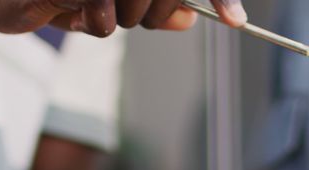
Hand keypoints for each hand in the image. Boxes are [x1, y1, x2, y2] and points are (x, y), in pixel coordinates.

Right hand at [0, 0, 246, 36]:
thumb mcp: (107, 5)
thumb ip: (151, 11)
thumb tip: (189, 18)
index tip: (237, 21)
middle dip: (152, 14)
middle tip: (115, 13)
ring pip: (139, 9)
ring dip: (117, 22)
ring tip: (88, 11)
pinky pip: (107, 18)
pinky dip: (95, 25)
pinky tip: (71, 12)